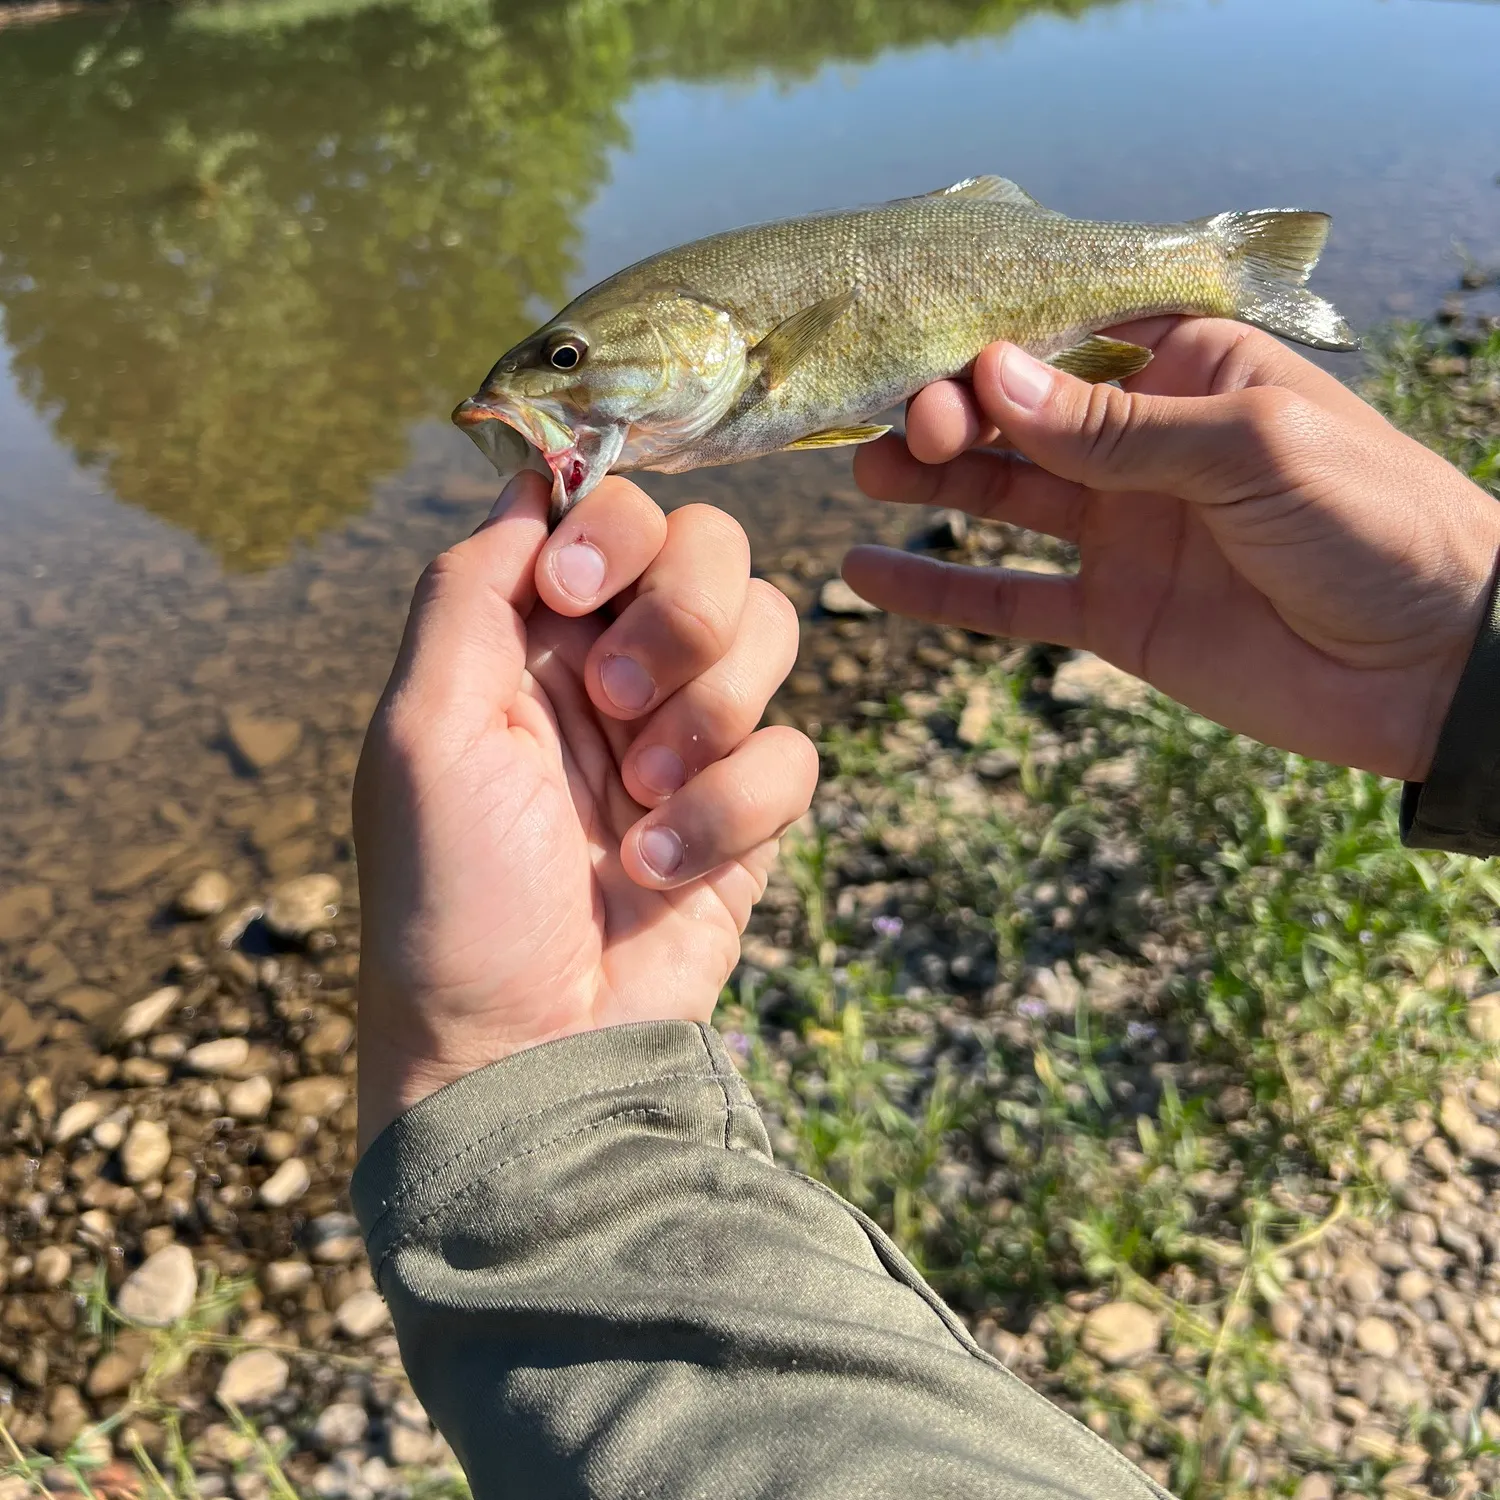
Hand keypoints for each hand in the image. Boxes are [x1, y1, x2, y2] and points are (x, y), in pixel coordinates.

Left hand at [352, 473, 814, 1148]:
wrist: (526, 1054)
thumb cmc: (452, 897)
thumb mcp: (422, 732)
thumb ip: (467, 589)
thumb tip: (531, 479)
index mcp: (530, 636)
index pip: (612, 512)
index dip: (613, 532)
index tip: (575, 597)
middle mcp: (615, 670)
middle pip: (713, 551)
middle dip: (681, 617)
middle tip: (618, 702)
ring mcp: (688, 738)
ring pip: (771, 634)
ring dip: (709, 715)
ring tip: (642, 799)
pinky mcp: (748, 811)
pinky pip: (796, 753)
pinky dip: (735, 809)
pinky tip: (664, 870)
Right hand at [845, 319, 1499, 782]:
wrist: (1435, 667)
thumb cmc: (1375, 522)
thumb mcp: (1251, 451)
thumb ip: (1117, 426)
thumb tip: (994, 376)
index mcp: (1189, 370)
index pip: (1064, 341)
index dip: (988, 347)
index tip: (923, 360)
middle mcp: (1144, 443)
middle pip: (1019, 415)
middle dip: (950, 412)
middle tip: (898, 430)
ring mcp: (1123, 531)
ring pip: (1002, 496)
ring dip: (931, 481)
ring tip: (860, 471)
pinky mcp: (1112, 616)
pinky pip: (1009, 600)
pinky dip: (939, 589)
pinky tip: (865, 573)